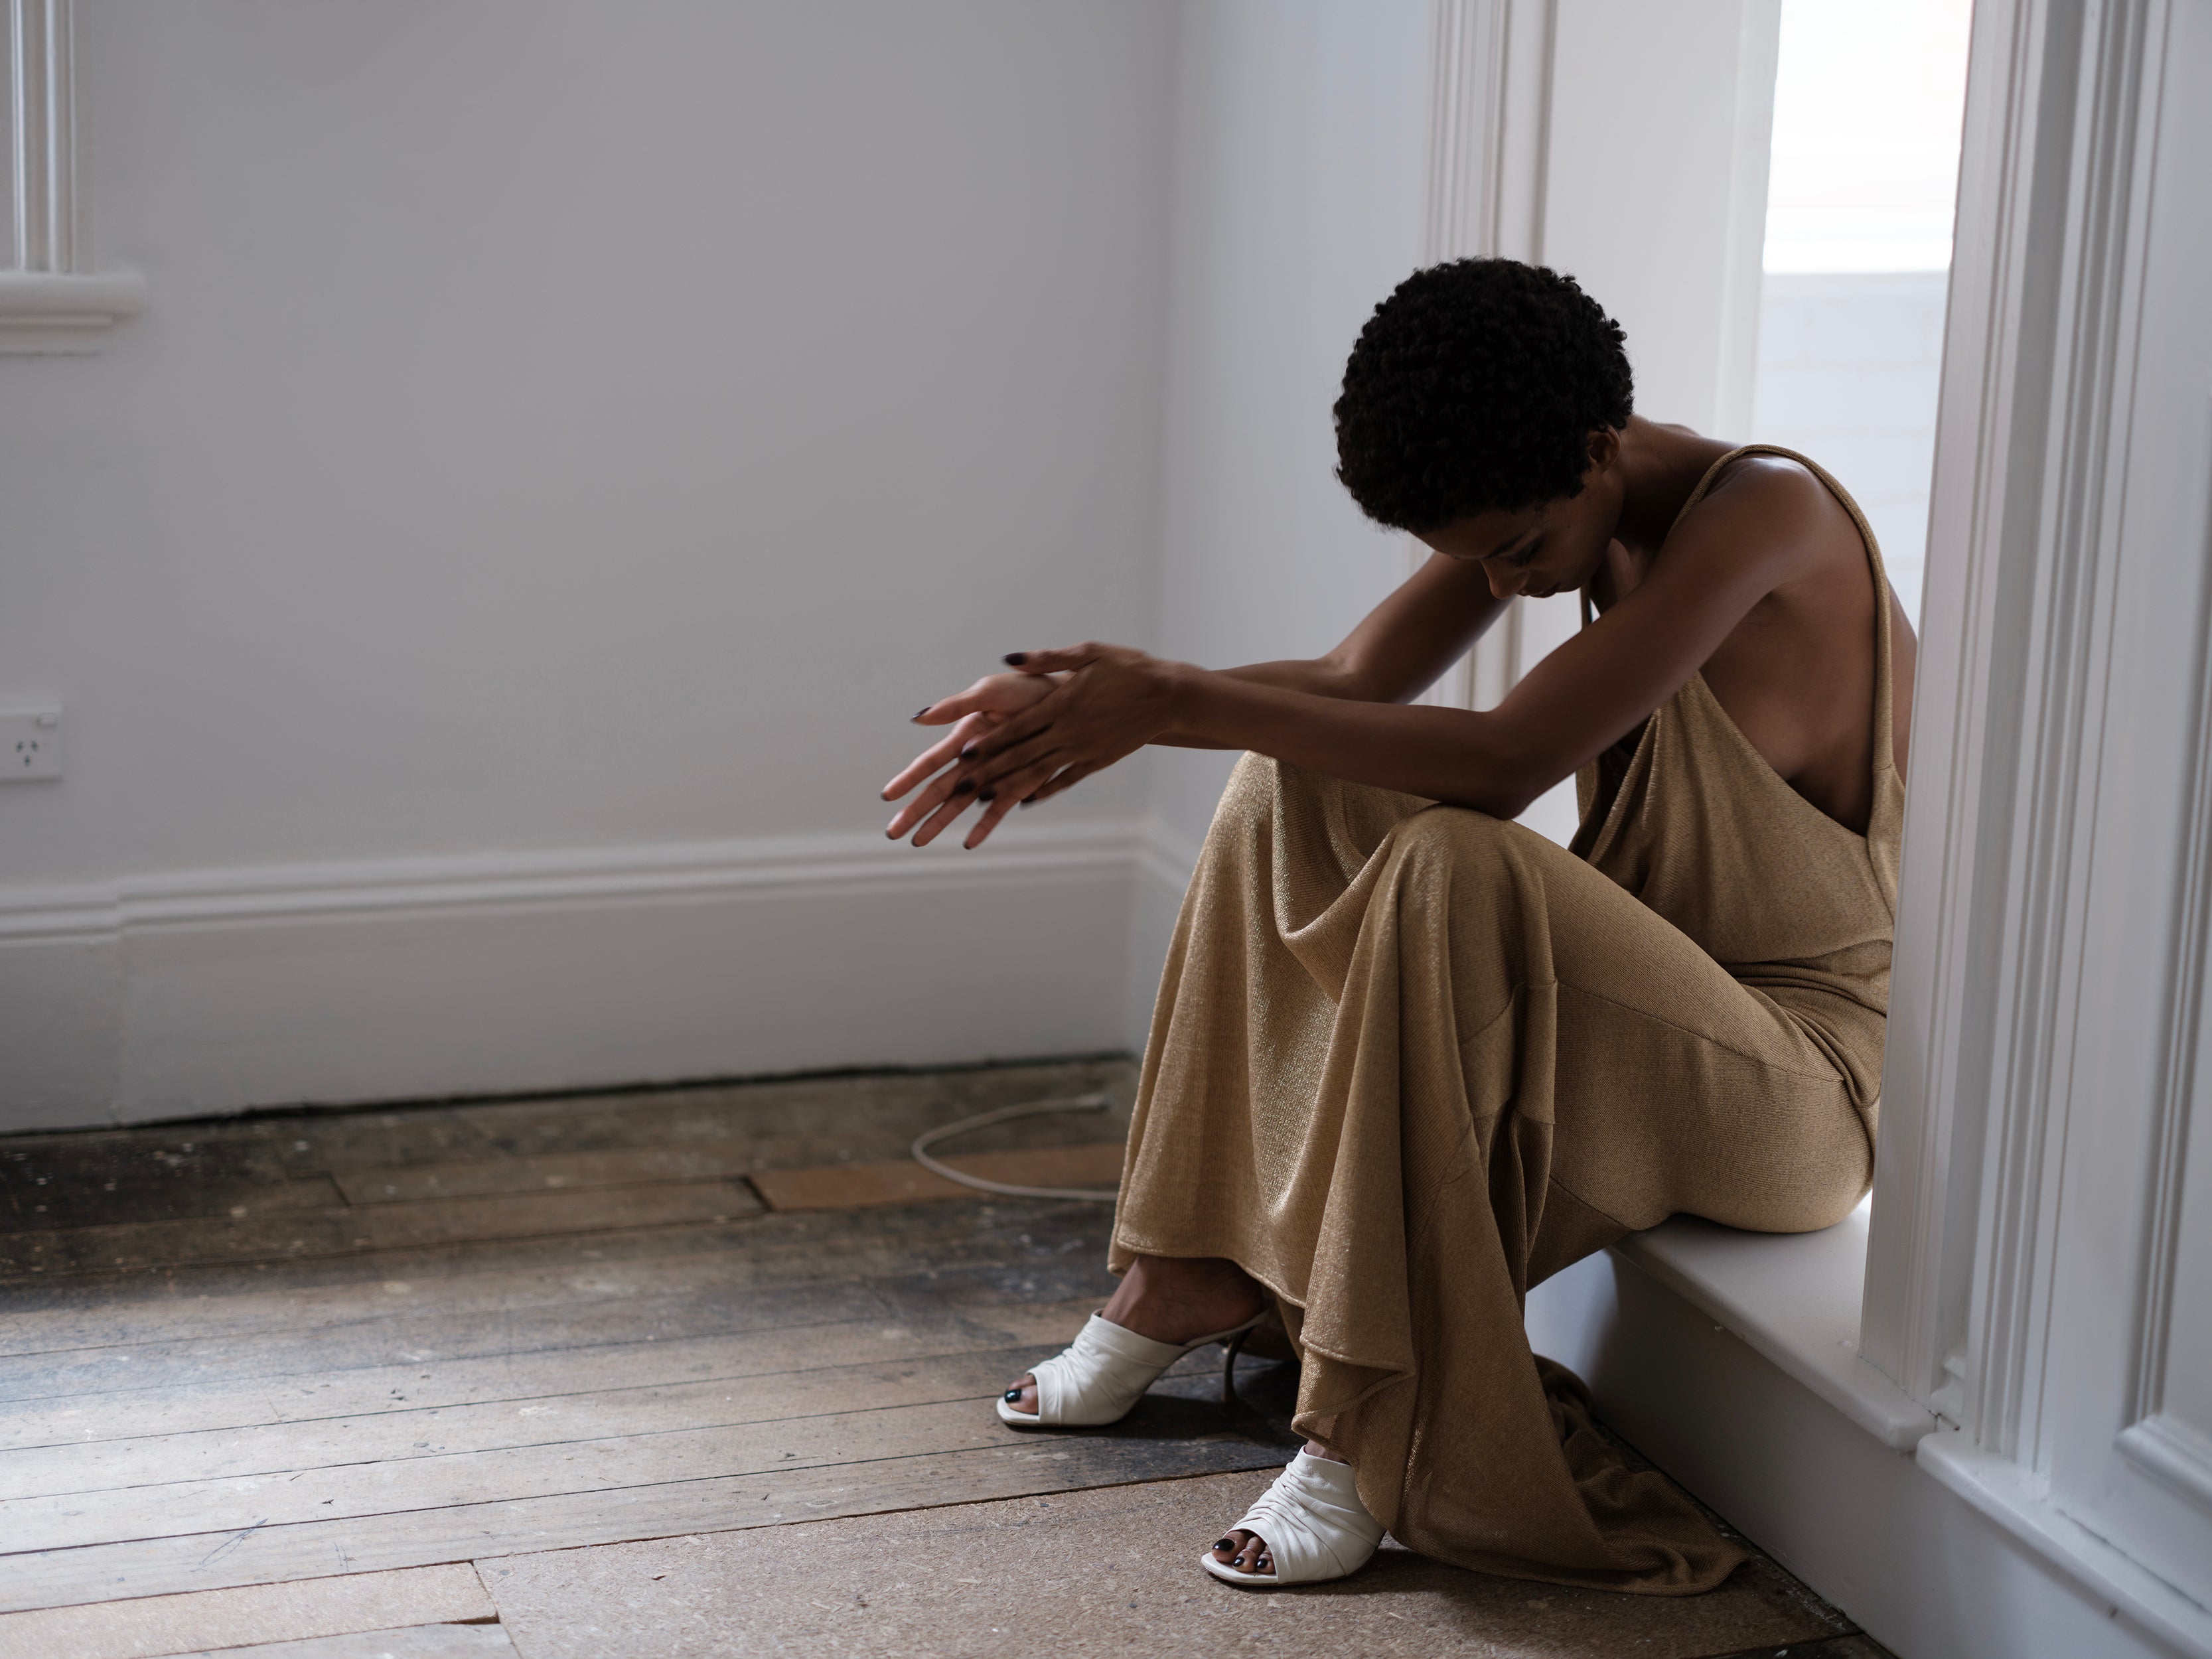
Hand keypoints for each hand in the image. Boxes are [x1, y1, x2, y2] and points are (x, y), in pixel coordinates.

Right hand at [882, 671, 1059, 848]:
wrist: (1070, 698)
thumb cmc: (1028, 689)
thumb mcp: (988, 692)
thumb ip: (954, 706)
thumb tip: (917, 717)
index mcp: (964, 736)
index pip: (930, 763)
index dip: (908, 779)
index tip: (887, 796)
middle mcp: (975, 759)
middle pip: (939, 790)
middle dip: (915, 812)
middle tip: (893, 833)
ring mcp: (996, 774)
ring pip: (962, 805)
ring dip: (941, 823)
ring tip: (919, 842)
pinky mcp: (1020, 784)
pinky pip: (999, 809)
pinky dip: (985, 825)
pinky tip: (969, 842)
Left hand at [958, 641, 1182, 810]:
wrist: (1169, 695)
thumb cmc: (1128, 668)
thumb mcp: (1088, 652)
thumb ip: (1046, 658)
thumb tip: (1008, 659)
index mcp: (1062, 704)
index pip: (1016, 728)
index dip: (988, 742)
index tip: (962, 753)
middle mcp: (1069, 732)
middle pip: (1021, 756)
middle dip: (989, 772)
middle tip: (959, 787)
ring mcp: (1084, 750)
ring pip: (1039, 773)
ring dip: (1009, 787)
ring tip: (982, 801)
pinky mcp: (1097, 761)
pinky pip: (1065, 780)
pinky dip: (1044, 790)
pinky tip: (1025, 801)